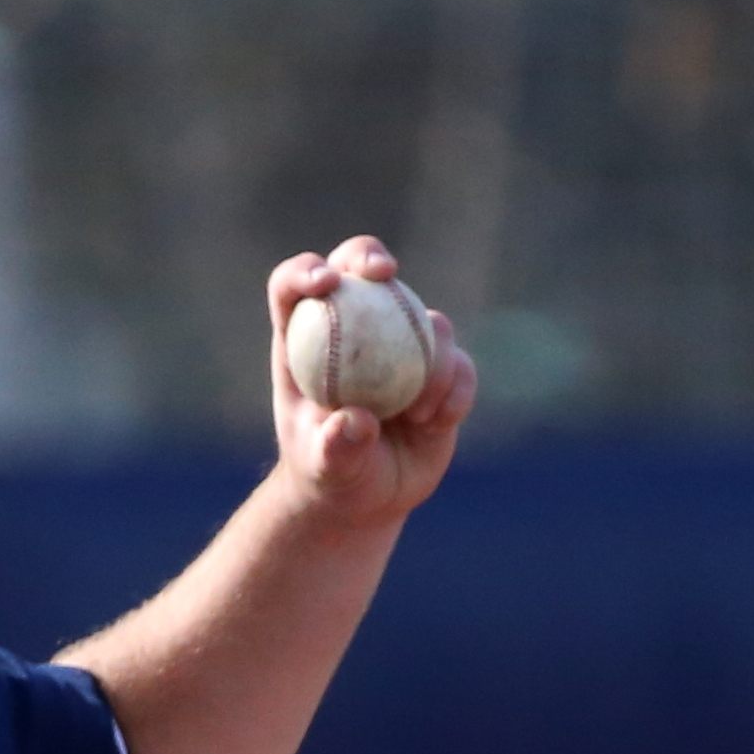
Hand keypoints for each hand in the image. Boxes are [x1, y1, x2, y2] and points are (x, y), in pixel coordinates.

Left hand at [266, 237, 476, 528]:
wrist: (369, 498)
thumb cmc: (331, 476)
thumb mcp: (325, 470)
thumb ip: (335, 448)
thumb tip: (356, 422)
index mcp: (306, 341)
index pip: (294, 288)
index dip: (305, 272)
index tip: (324, 284)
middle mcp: (356, 328)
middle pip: (358, 268)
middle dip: (368, 256)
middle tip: (384, 275)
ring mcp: (402, 343)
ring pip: (424, 318)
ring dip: (431, 359)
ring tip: (417, 415)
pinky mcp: (442, 368)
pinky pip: (459, 364)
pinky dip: (455, 390)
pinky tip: (438, 421)